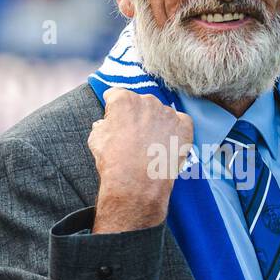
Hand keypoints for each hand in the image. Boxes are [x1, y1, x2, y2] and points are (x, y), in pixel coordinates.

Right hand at [87, 88, 192, 232]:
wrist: (136, 184)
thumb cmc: (113, 163)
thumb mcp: (96, 139)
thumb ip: (101, 125)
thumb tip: (104, 124)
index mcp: (123, 100)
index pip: (116, 95)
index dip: (114, 109)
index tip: (115, 118)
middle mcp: (147, 101)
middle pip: (141, 103)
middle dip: (137, 116)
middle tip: (133, 136)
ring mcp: (168, 113)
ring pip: (161, 113)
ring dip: (156, 123)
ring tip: (150, 145)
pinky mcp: (183, 127)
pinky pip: (181, 122)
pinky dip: (175, 130)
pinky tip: (167, 143)